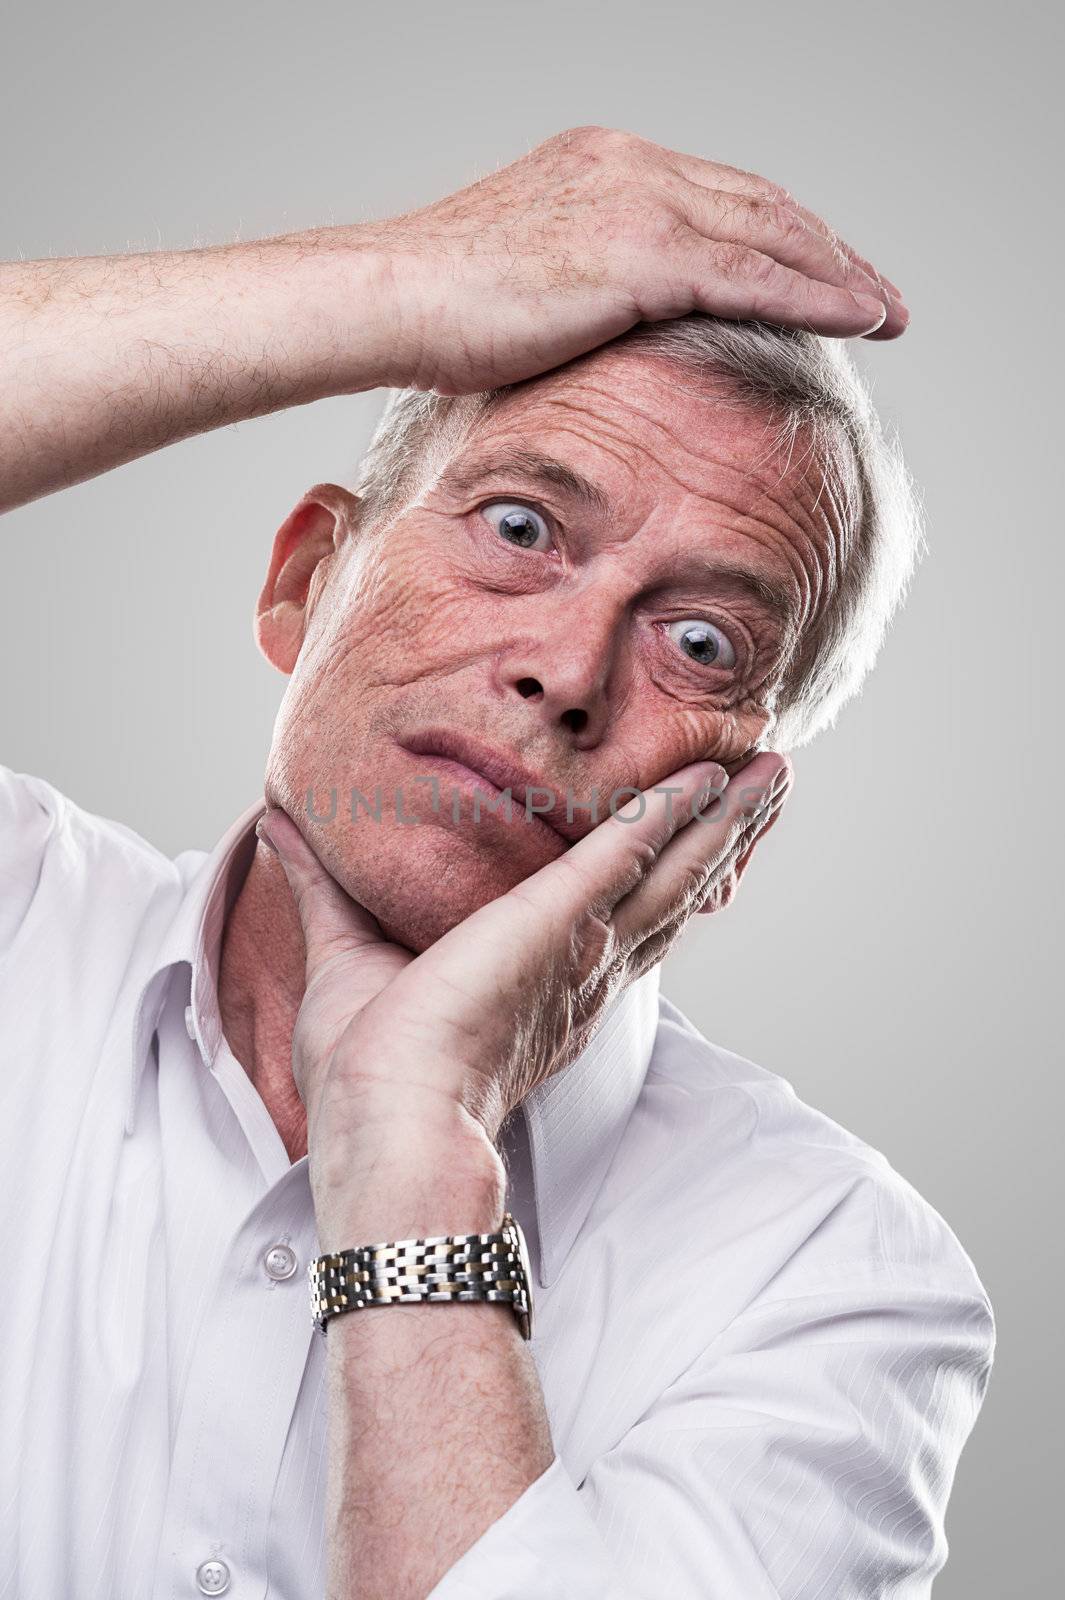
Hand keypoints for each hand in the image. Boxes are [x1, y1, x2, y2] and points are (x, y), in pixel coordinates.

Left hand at [256, 751, 792, 1205]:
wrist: (384, 1127)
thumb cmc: (368, 1075)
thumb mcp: (346, 951)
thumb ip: (324, 885)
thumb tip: (278, 823)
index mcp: (549, 986)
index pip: (626, 912)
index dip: (668, 868)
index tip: (698, 829)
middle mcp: (587, 970)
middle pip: (677, 886)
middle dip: (727, 833)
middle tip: (772, 782)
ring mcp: (585, 950)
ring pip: (679, 869)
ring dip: (730, 819)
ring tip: (775, 773)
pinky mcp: (559, 923)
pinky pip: (630, 854)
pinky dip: (673, 813)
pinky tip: (707, 777)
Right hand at [359, 124, 906, 394]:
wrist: (388, 299)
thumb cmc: (433, 310)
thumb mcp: (524, 285)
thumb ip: (583, 292)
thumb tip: (602, 338)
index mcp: (603, 164)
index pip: (718, 195)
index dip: (778, 235)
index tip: (818, 271)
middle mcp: (630, 164)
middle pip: (760, 204)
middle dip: (826, 250)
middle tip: (875, 293)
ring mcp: (637, 200)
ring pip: (772, 232)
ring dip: (839, 272)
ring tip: (885, 312)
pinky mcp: (642, 251)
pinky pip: (755, 275)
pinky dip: (816, 295)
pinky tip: (860, 317)